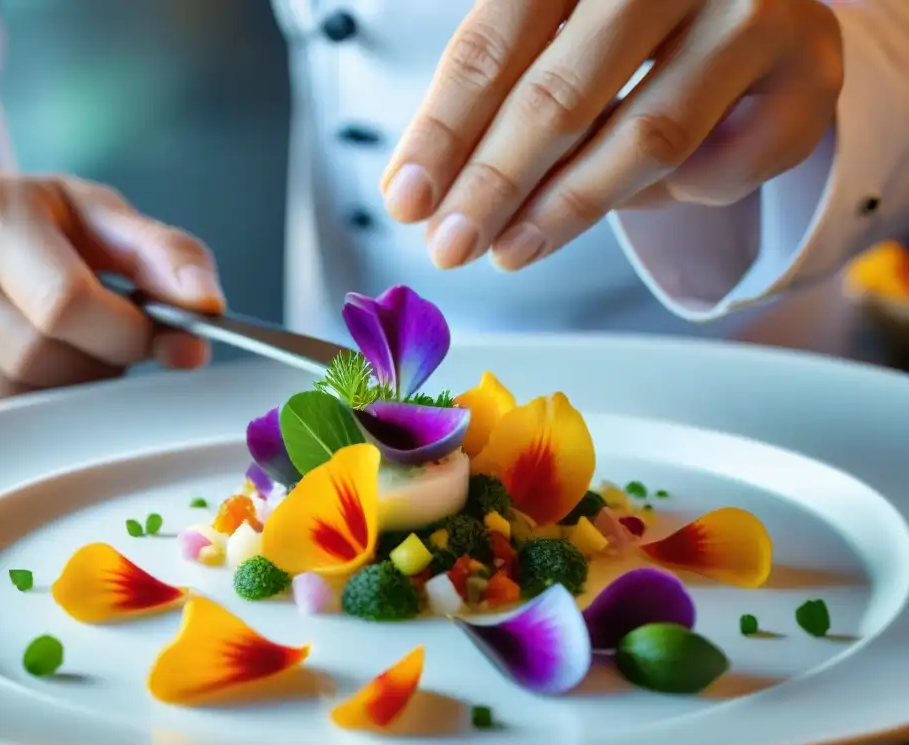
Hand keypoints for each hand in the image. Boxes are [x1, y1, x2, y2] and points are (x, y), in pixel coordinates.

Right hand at [0, 171, 223, 422]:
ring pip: (18, 402)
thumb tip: (208, 309)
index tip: (150, 332)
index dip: (127, 332)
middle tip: (108, 340)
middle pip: (43, 360)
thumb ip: (167, 255)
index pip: (67, 303)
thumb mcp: (108, 219)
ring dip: (70, 391)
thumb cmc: (49, 230)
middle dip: (100, 362)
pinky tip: (37, 372)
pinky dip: (33, 411)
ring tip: (72, 350)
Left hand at [383, 0, 843, 270]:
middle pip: (564, 94)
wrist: (753, 6)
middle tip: (452, 245)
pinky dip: (667, 198)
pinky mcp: (809, 73)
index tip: (409, 200)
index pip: (495, 42)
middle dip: (495, 185)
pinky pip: (723, 168)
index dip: (444, 130)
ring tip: (512, 248)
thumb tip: (422, 192)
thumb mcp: (553, 39)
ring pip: (647, 136)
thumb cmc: (631, 32)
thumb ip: (495, 98)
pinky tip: (628, 196)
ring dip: (566, 209)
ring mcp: (752, 13)